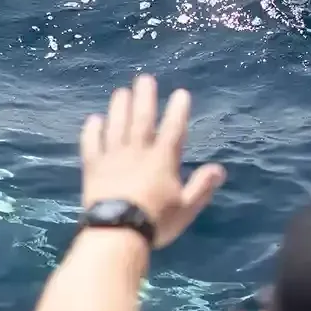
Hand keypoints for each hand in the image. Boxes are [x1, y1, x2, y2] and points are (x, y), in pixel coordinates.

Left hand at [80, 74, 225, 247]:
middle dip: (144, 97)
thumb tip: (219, 168)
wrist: (117, 231)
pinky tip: (93, 119)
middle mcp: (137, 152)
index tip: (180, 93)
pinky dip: (92, 129)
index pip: (173, 129)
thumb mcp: (186, 208)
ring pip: (116, 125)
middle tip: (144, 78)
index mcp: (162, 160)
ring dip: (119, 107)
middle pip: (142, 119)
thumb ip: (202, 186)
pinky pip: (91, 142)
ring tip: (121, 92)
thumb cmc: (156, 221)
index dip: (178, 110)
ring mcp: (112, 156)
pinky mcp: (92, 166)